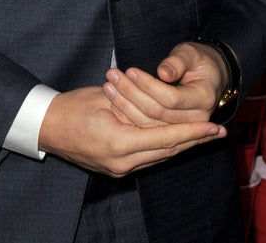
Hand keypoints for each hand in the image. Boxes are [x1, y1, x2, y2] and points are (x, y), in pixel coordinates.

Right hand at [38, 85, 224, 176]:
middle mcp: (123, 162)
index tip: (214, 127)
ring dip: (182, 146)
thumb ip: (135, 105)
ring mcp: (119, 169)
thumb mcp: (106, 97)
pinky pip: (147, 158)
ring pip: (159, 157)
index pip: (166, 138)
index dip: (192, 132)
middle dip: (194, 141)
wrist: (47, 127)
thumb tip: (161, 106)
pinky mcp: (116, 169)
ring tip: (203, 136)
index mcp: (120, 143)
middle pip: (168, 152)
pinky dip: (164, 148)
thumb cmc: (73, 106)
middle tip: (218, 132)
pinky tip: (176, 140)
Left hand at [101, 41, 228, 126]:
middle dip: (132, 94)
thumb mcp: (190, 53)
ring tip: (108, 86)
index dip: (149, 85)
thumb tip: (163, 72)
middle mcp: (196, 120)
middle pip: (157, 113)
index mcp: (203, 99)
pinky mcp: (171, 131)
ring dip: (126, 105)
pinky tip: (113, 102)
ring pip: (149, 123)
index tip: (130, 71)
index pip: (171, 98)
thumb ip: (178, 62)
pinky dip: (129, 116)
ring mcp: (183, 129)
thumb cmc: (197, 60)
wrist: (207, 76)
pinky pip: (147, 128)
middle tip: (112, 76)